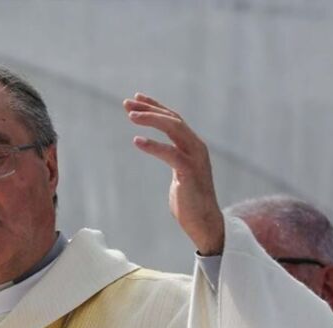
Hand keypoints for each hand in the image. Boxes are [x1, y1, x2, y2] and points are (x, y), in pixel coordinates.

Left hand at [125, 93, 224, 254]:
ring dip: (151, 119)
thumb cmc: (189, 201)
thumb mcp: (180, 173)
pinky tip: (137, 141)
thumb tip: (165, 153)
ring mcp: (195, 158)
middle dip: (149, 108)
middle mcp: (197, 147)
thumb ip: (175, 159)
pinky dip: (153, 146)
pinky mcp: (189, 172)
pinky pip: (170, 154)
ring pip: (174, 129)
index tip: (136, 99)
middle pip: (172, 119)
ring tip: (130, 116)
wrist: (204, 222)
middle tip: (127, 103)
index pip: (174, 119)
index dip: (155, 107)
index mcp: (193, 146)